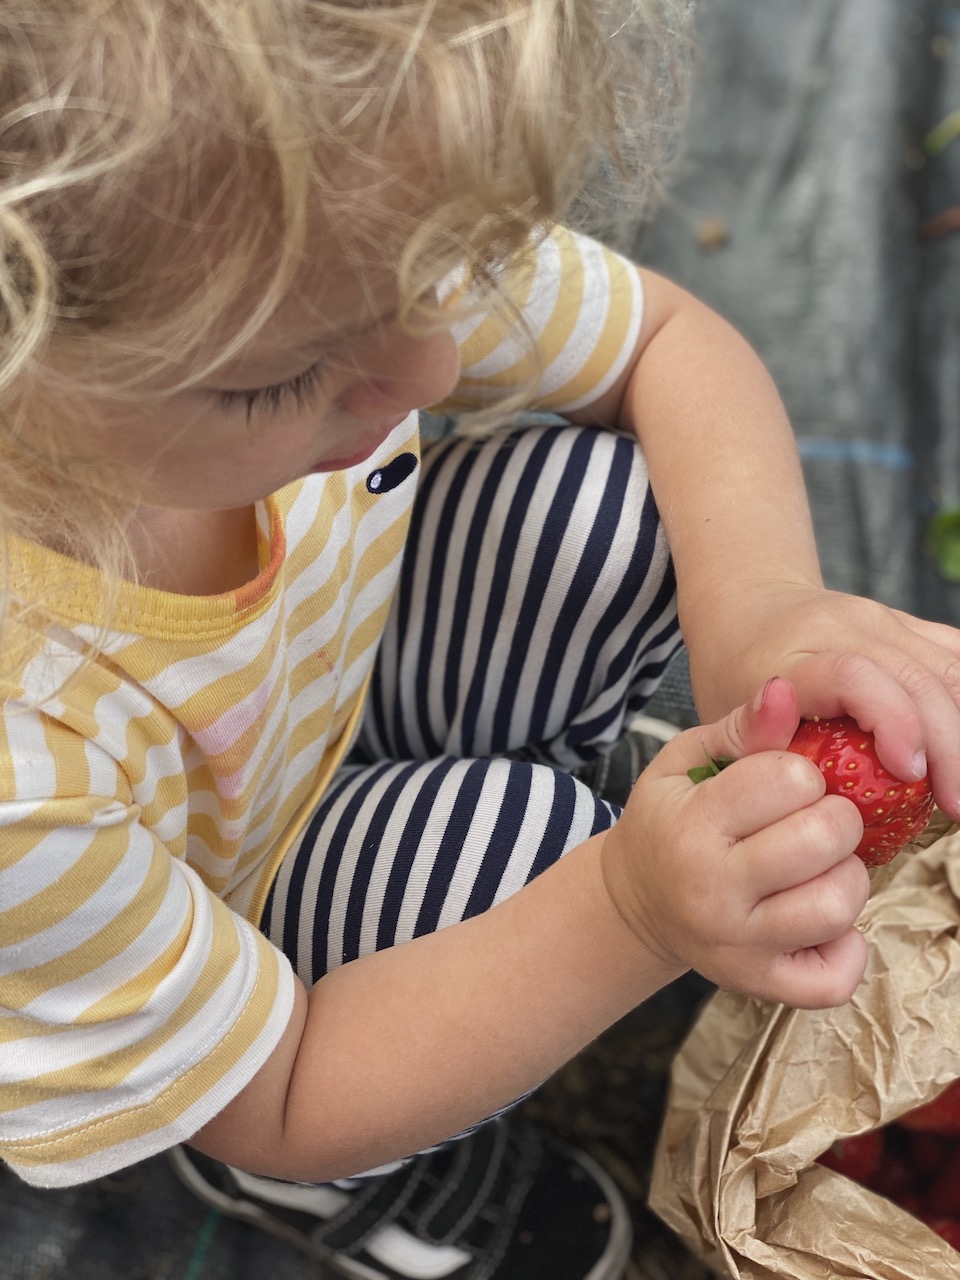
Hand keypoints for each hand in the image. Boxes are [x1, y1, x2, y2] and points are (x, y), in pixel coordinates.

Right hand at [600, 676, 869, 1008]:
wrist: (636, 901)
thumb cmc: (667, 822)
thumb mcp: (683, 763)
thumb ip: (740, 729)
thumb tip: (786, 692)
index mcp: (691, 827)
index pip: (787, 780)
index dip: (801, 773)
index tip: (785, 783)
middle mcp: (713, 891)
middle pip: (823, 840)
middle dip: (835, 817)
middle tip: (814, 818)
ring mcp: (738, 944)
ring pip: (837, 906)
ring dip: (845, 876)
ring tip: (819, 865)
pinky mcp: (761, 984)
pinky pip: (835, 979)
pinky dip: (847, 947)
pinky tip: (823, 919)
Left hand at [685, 581, 959, 820]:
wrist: (748, 605)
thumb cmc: (732, 673)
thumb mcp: (724, 716)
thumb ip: (762, 752)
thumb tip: (810, 794)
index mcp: (793, 655)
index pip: (855, 676)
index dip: (892, 721)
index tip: (907, 773)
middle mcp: (844, 627)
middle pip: (916, 677)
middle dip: (948, 746)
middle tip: (954, 805)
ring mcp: (881, 619)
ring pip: (948, 666)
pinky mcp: (907, 623)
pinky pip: (953, 656)